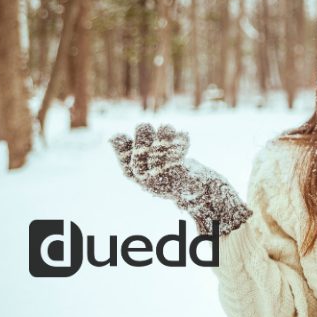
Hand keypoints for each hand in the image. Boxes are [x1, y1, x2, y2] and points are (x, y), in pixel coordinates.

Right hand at [109, 123, 251, 235]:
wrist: (204, 190)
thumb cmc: (175, 174)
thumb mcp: (153, 164)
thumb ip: (138, 151)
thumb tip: (112, 138)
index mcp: (140, 180)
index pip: (125, 166)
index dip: (121, 150)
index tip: (120, 135)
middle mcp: (150, 183)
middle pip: (139, 161)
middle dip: (141, 139)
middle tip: (145, 125)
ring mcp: (165, 182)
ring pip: (158, 157)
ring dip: (163, 138)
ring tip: (167, 127)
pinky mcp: (182, 178)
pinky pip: (176, 157)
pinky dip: (179, 143)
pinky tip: (183, 134)